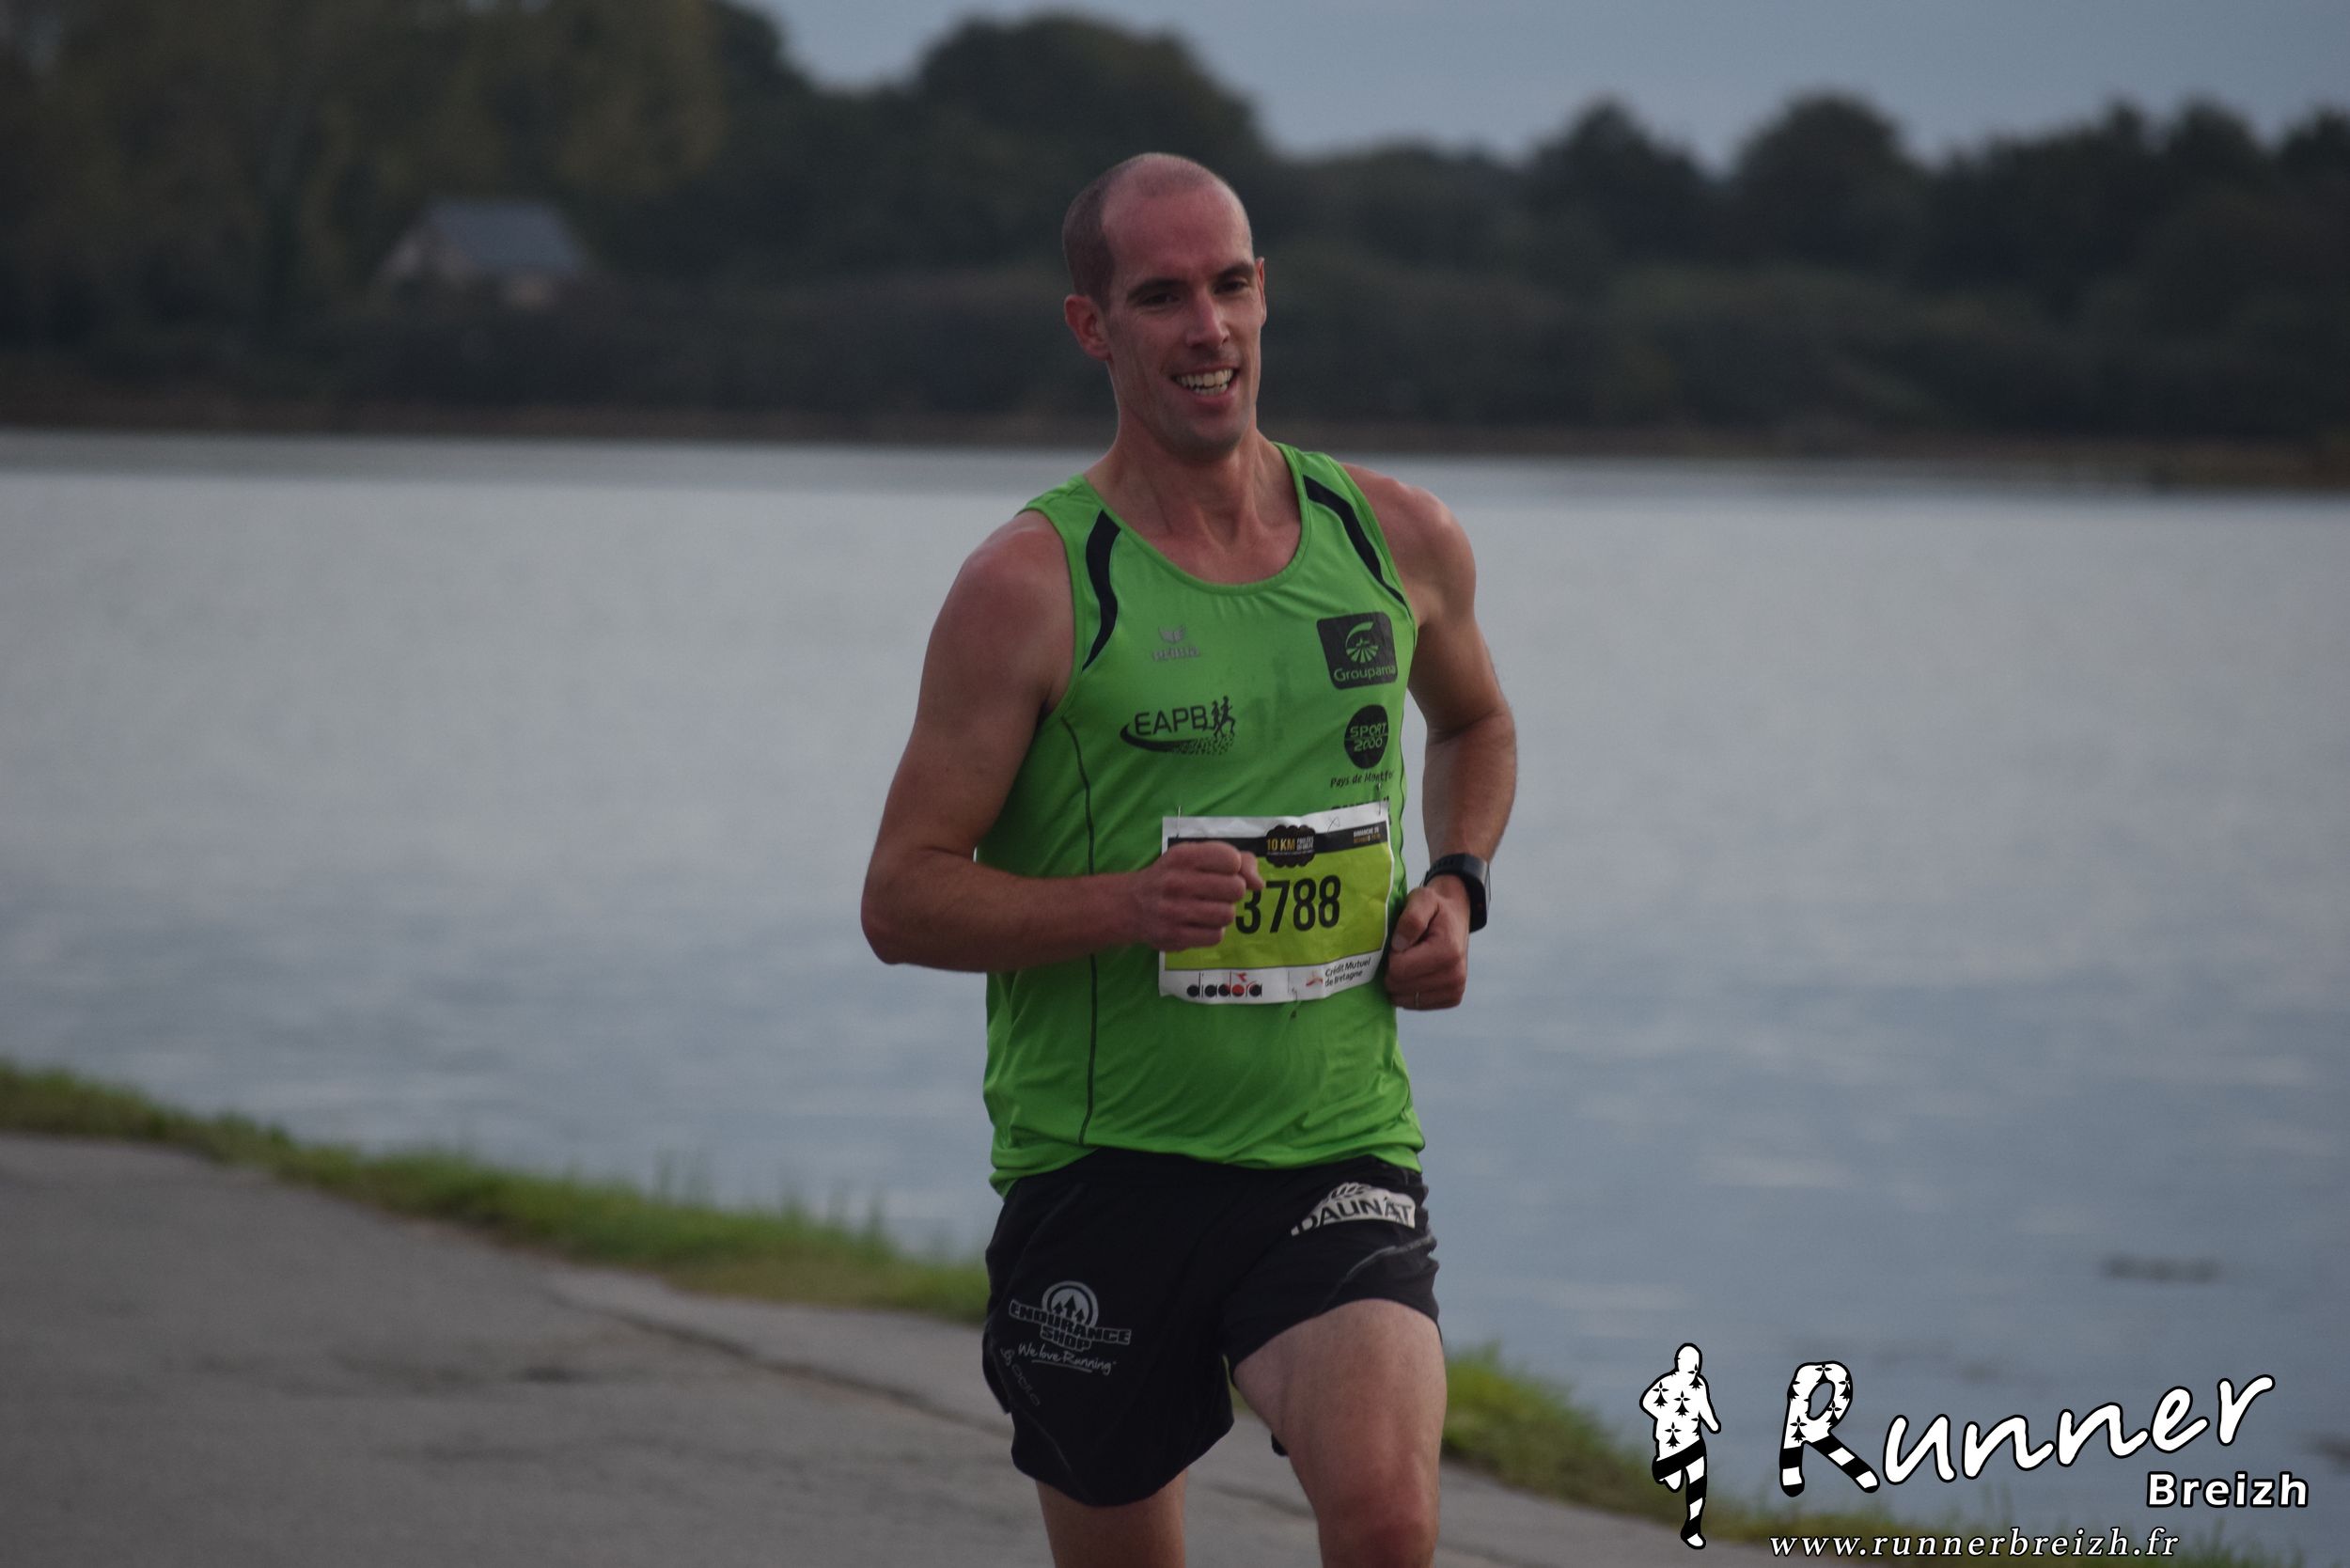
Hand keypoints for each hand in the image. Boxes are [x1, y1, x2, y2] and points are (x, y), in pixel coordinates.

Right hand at [1127, 840, 1264, 951]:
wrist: (1130, 905)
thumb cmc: (1171, 877)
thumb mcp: (1195, 857)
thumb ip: (1235, 861)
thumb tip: (1259, 884)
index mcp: (1183, 856)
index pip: (1232, 859)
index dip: (1234, 867)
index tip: (1222, 872)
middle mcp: (1176, 881)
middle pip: (1235, 888)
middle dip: (1232, 892)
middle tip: (1216, 893)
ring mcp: (1174, 911)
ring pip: (1228, 914)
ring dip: (1223, 913)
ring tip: (1208, 909)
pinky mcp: (1175, 936)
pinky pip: (1216, 935)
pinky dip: (1213, 931)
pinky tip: (1199, 924)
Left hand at [1384, 879, 1469, 1009]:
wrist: (1456, 915)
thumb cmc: (1436, 907)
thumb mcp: (1422, 899)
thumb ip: (1411, 919)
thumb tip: (1398, 945)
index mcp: (1447, 952)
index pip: (1399, 970)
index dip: (1391, 956)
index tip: (1399, 942)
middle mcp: (1455, 976)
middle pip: (1400, 988)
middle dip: (1394, 970)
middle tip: (1404, 952)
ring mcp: (1455, 990)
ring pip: (1405, 1000)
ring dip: (1401, 982)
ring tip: (1411, 961)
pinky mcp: (1452, 998)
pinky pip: (1416, 1004)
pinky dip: (1410, 991)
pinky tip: (1416, 973)